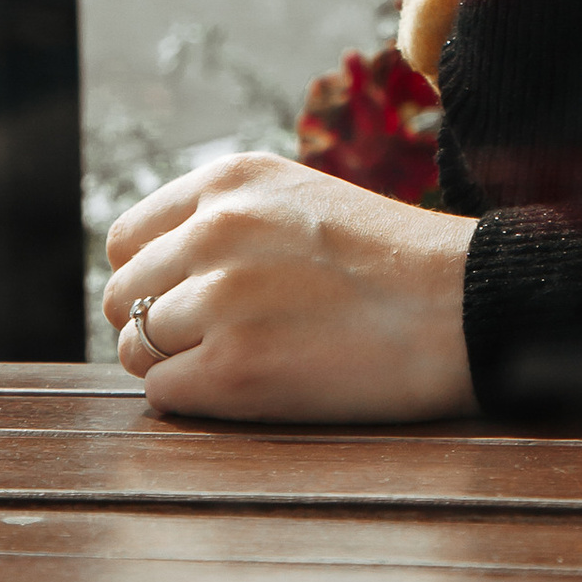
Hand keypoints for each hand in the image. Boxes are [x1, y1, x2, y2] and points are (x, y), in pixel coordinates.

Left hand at [103, 150, 475, 424]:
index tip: (183, 299)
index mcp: (228, 181)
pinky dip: (193, 399)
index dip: (151, 276)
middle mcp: (213, 230)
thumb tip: (156, 272)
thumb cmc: (390, 260)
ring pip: (136, 346)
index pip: (127, 238)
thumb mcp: (299, 199)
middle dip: (156, 322)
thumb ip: (226, 220)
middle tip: (211, 341)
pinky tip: (248, 388)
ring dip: (175, 363)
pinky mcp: (233, 369)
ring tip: (238, 362)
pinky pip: (163, 394)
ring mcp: (218, 300)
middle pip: (122, 294)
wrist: (458, 305)